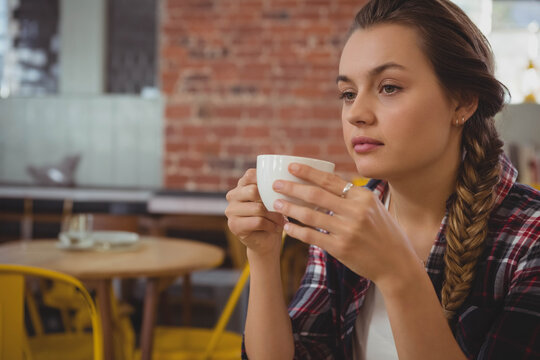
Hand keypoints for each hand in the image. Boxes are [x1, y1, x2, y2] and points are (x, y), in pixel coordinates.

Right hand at [225, 169, 285, 257]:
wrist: (267, 242)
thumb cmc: (272, 217)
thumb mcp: (273, 199)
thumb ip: (273, 188)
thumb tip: (283, 182)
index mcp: (241, 186)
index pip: (250, 175)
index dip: (265, 180)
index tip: (280, 188)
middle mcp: (232, 196)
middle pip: (253, 191)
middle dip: (272, 201)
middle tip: (283, 208)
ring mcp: (230, 211)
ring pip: (257, 208)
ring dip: (274, 216)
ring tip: (281, 221)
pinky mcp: (234, 225)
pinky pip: (257, 221)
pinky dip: (270, 225)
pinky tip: (275, 228)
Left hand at [271, 163, 418, 286]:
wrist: (396, 264)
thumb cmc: (384, 233)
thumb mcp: (374, 207)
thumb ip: (353, 196)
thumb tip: (328, 183)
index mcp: (363, 196)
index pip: (330, 180)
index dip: (308, 172)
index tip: (291, 166)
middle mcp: (356, 211)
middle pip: (316, 195)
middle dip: (292, 188)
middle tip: (275, 184)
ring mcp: (348, 230)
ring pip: (310, 216)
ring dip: (290, 209)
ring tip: (276, 204)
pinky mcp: (341, 248)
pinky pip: (312, 236)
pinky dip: (296, 231)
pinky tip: (287, 227)